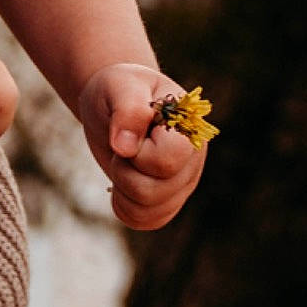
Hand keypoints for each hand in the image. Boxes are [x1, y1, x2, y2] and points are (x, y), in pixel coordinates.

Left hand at [78, 63, 206, 231]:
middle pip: (155, 191)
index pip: (168, 160)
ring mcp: (181, 184)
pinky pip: (144, 221)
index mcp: (190, 129)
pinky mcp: (166, 202)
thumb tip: (125, 147)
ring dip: (122, 188)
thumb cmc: (121, 89)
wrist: (113, 102)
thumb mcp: (120, 85)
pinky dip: (124, 206)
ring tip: (122, 161)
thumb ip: (128, 110)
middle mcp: (192, 161)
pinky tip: (120, 182)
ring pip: (149, 211)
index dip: (138, 153)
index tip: (127, 133)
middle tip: (121, 146)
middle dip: (124, 170)